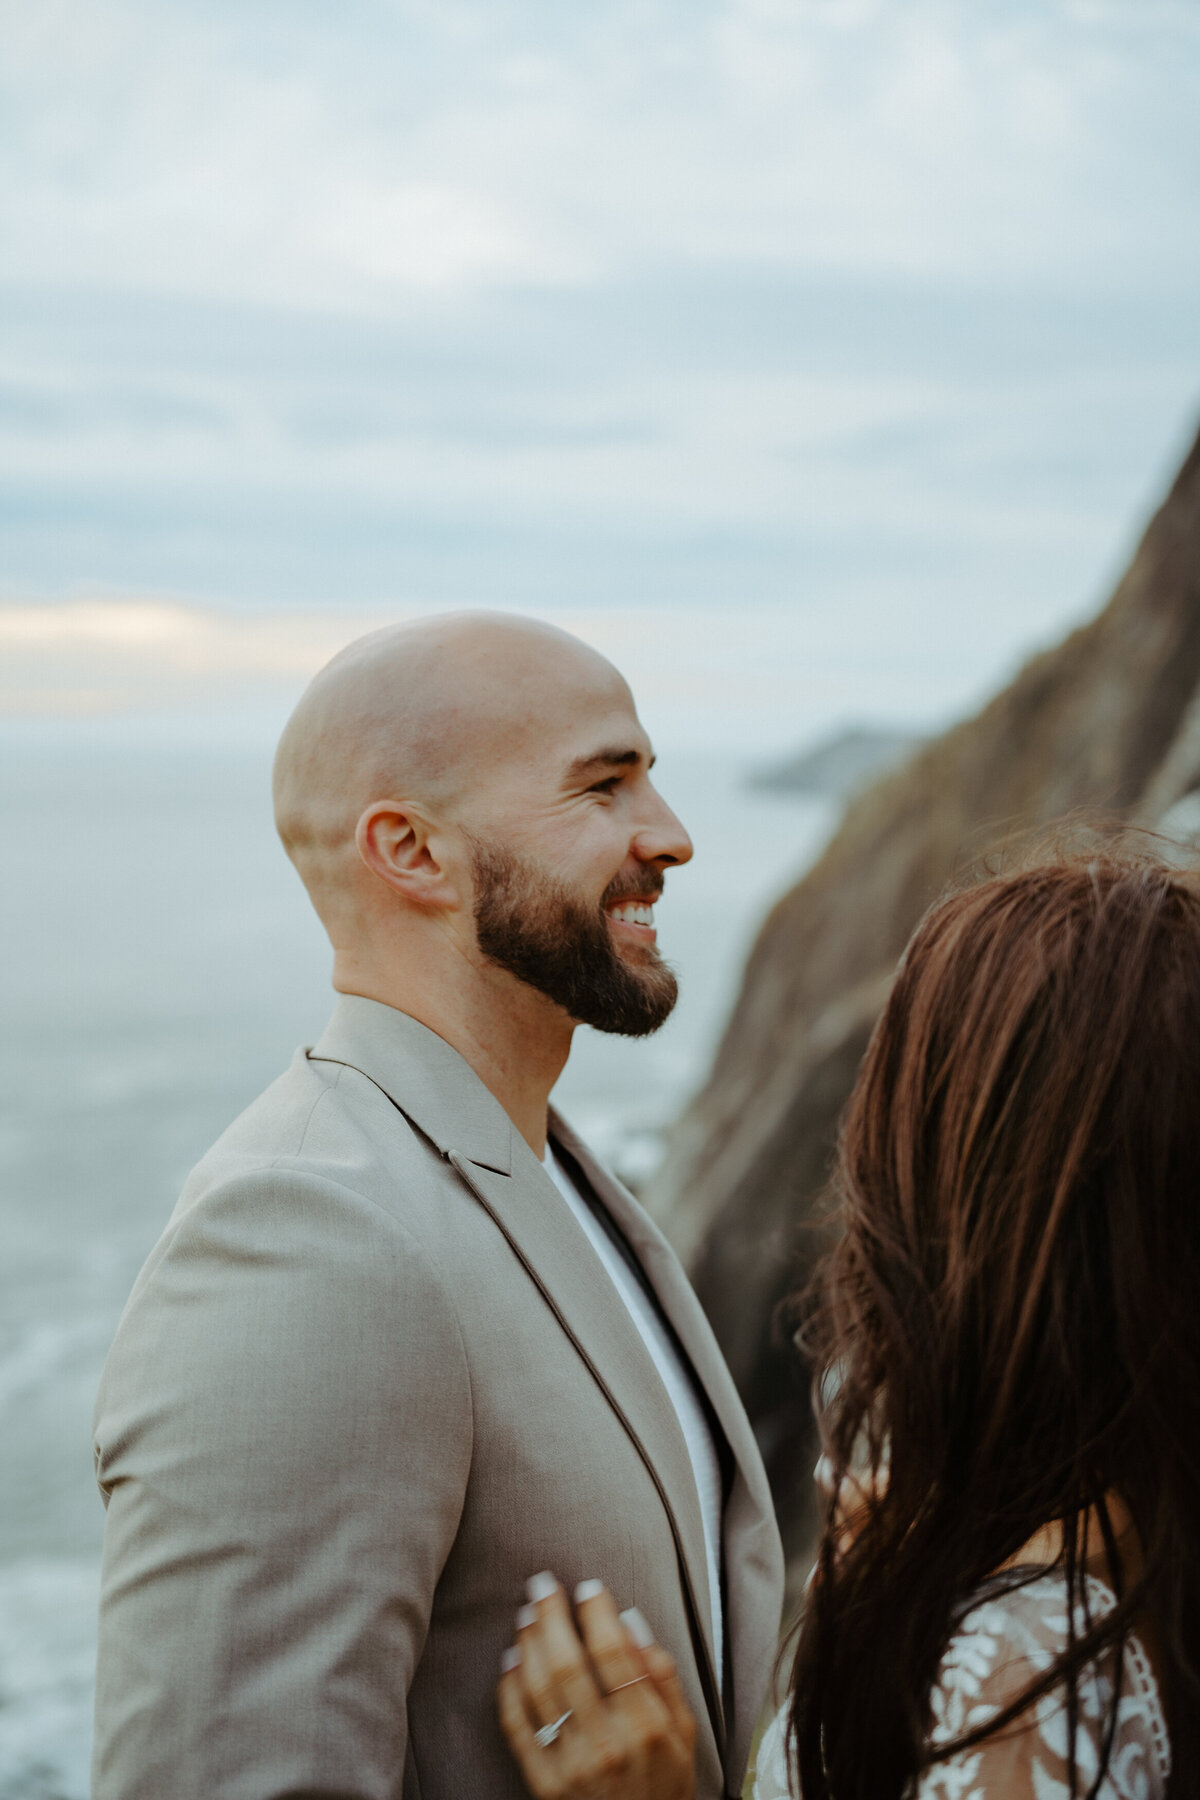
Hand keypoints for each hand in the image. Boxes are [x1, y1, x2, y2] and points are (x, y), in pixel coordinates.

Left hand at [497, 1574, 696, 1799]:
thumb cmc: (666, 1784)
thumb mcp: (684, 1731)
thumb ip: (662, 1676)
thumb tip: (631, 1621)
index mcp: (646, 1724)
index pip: (613, 1652)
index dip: (596, 1613)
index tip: (588, 1587)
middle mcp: (607, 1742)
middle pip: (568, 1663)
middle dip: (551, 1616)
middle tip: (541, 1585)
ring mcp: (572, 1765)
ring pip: (539, 1689)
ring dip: (528, 1645)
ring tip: (526, 1616)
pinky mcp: (545, 1783)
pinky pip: (519, 1728)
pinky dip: (510, 1689)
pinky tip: (510, 1662)